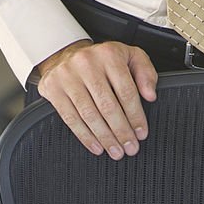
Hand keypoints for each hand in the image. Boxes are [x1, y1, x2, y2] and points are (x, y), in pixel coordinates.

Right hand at [36, 39, 157, 159]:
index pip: (126, 90)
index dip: (135, 115)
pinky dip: (85, 136)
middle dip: (121, 131)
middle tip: (129, 147)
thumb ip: (145, 73)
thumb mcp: (129, 56)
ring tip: (115, 150)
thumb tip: (150, 95)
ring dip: (105, 137)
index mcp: (109, 54)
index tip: (141, 132)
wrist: (67, 53)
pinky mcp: (53, 88)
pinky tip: (96, 145)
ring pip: (89, 114)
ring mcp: (68, 76)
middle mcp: (87, 63)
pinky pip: (70, 118)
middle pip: (107, 105)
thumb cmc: (102, 59)